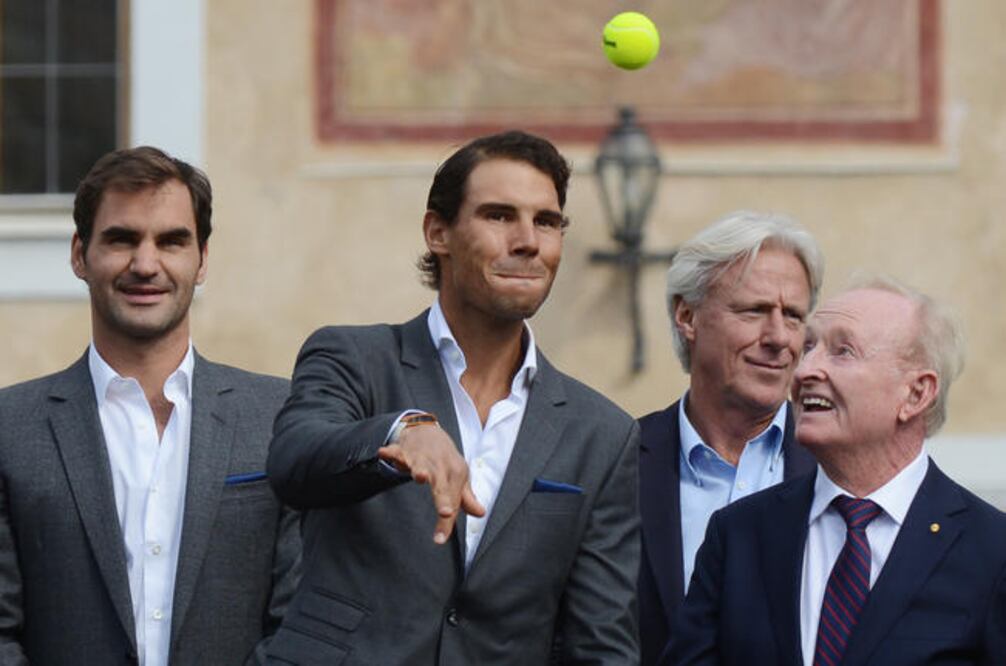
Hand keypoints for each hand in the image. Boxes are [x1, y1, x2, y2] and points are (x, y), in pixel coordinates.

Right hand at [378, 423, 485, 543]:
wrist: (428, 430)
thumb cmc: (444, 459)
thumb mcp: (458, 477)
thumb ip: (465, 498)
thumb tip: (481, 513)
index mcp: (455, 474)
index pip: (452, 501)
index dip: (446, 522)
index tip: (440, 539)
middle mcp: (440, 465)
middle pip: (442, 485)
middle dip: (443, 499)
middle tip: (445, 514)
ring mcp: (422, 456)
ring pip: (421, 465)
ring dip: (420, 470)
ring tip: (420, 476)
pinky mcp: (405, 449)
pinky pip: (397, 451)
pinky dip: (391, 451)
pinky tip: (383, 452)